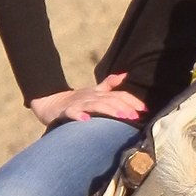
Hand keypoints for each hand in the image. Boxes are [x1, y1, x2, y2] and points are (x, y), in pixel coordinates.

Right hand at [29, 73, 146, 125]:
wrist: (50, 102)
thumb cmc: (77, 100)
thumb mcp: (94, 91)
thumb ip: (110, 85)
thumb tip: (126, 75)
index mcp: (99, 93)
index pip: (119, 94)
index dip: (132, 100)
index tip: (144, 110)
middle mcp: (91, 96)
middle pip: (110, 99)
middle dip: (123, 106)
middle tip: (135, 116)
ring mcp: (79, 103)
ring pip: (95, 105)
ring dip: (109, 110)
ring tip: (121, 116)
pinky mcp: (66, 111)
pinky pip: (72, 113)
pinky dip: (79, 115)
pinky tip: (86, 120)